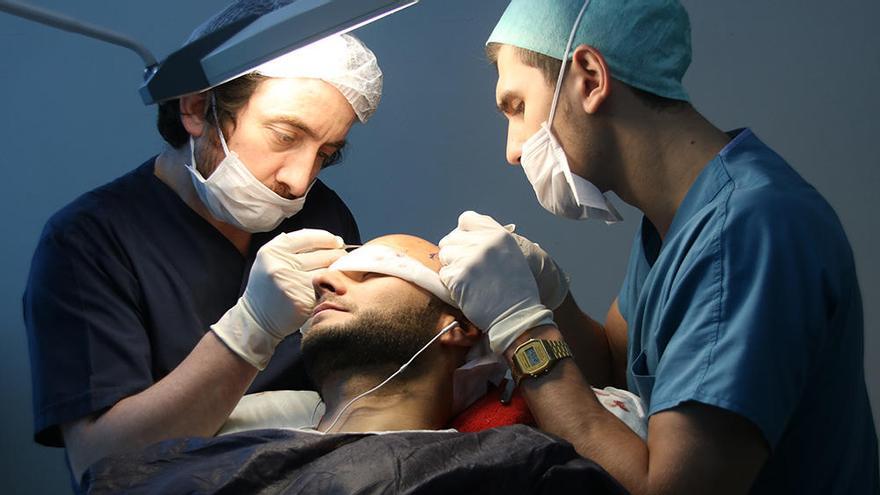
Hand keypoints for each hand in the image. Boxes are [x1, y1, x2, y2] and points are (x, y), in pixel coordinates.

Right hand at [212, 229, 345, 368]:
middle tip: (342, 260)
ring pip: (329, 272)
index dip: (327, 238)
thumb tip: (333, 240)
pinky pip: (327, 289)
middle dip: (338, 256)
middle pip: (323, 255)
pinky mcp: (302, 301)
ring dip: (338, 273)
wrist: (257, 320)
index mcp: (271, 252)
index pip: (308, 237)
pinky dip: (334, 289)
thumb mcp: (271, 260)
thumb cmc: (269, 288)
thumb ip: (294, 248)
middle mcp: (280, 266)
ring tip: (338, 275)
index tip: (337, 241)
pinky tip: (332, 290)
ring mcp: (292, 284)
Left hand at [449, 213, 569, 309]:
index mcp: (499, 234)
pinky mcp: (459, 277)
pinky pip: (443, 274)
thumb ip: (489, 239)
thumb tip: (461, 233)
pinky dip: (451, 284)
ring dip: (451, 268)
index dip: (463, 233)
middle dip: (455, 253)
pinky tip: (467, 291)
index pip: (466, 219)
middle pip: (451, 238)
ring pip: (444, 255)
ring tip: (469, 280)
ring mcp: (471, 259)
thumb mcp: (510, 253)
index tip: (468, 247)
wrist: (516, 316)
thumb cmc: (515, 289)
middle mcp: (485, 242)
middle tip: (470, 271)